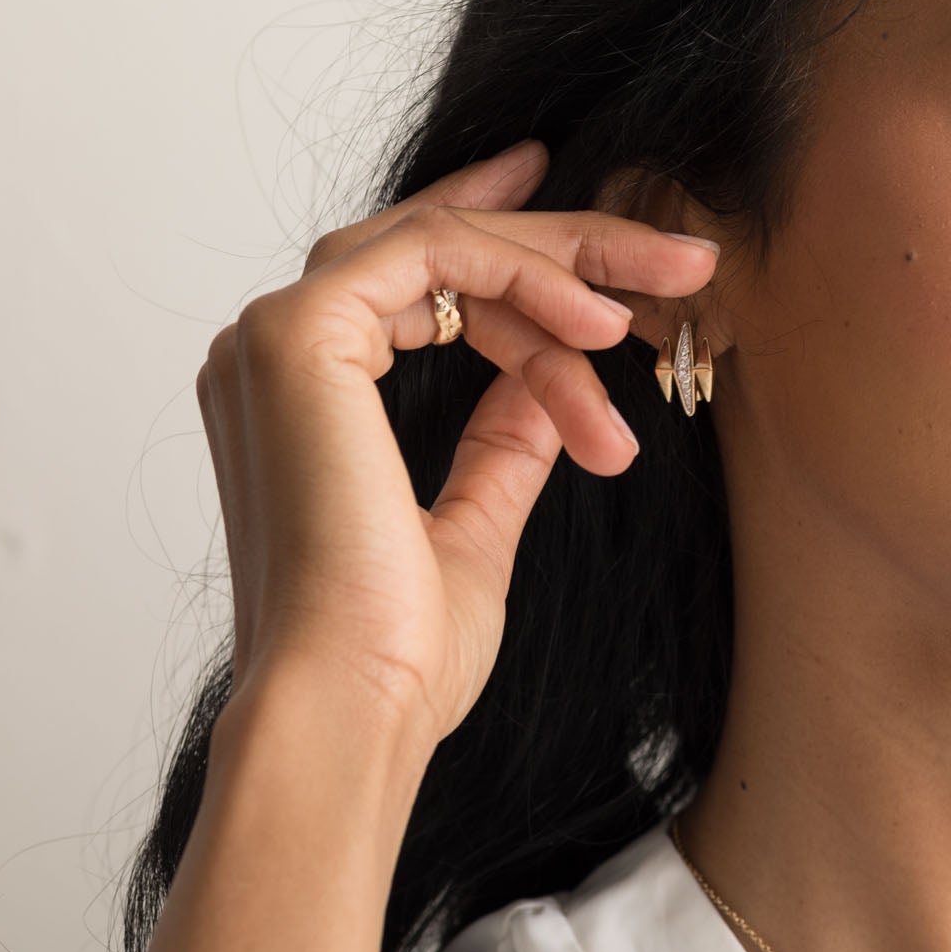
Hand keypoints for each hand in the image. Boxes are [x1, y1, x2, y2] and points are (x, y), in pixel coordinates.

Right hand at [193, 138, 719, 748]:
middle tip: (681, 261)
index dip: (517, 253)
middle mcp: (270, 356)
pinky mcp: (297, 333)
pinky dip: (526, 277)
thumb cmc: (400, 655)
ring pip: (441, 244)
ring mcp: (274, 338)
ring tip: (657, 306)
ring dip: (563, 266)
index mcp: (298, 399)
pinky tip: (599, 327)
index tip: (612, 261)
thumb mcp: (474, 529)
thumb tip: (551, 389)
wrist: (353, 707)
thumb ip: (503, 447)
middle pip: (436, 251)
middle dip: (569, 246)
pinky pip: (432, 255)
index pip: (415, 283)